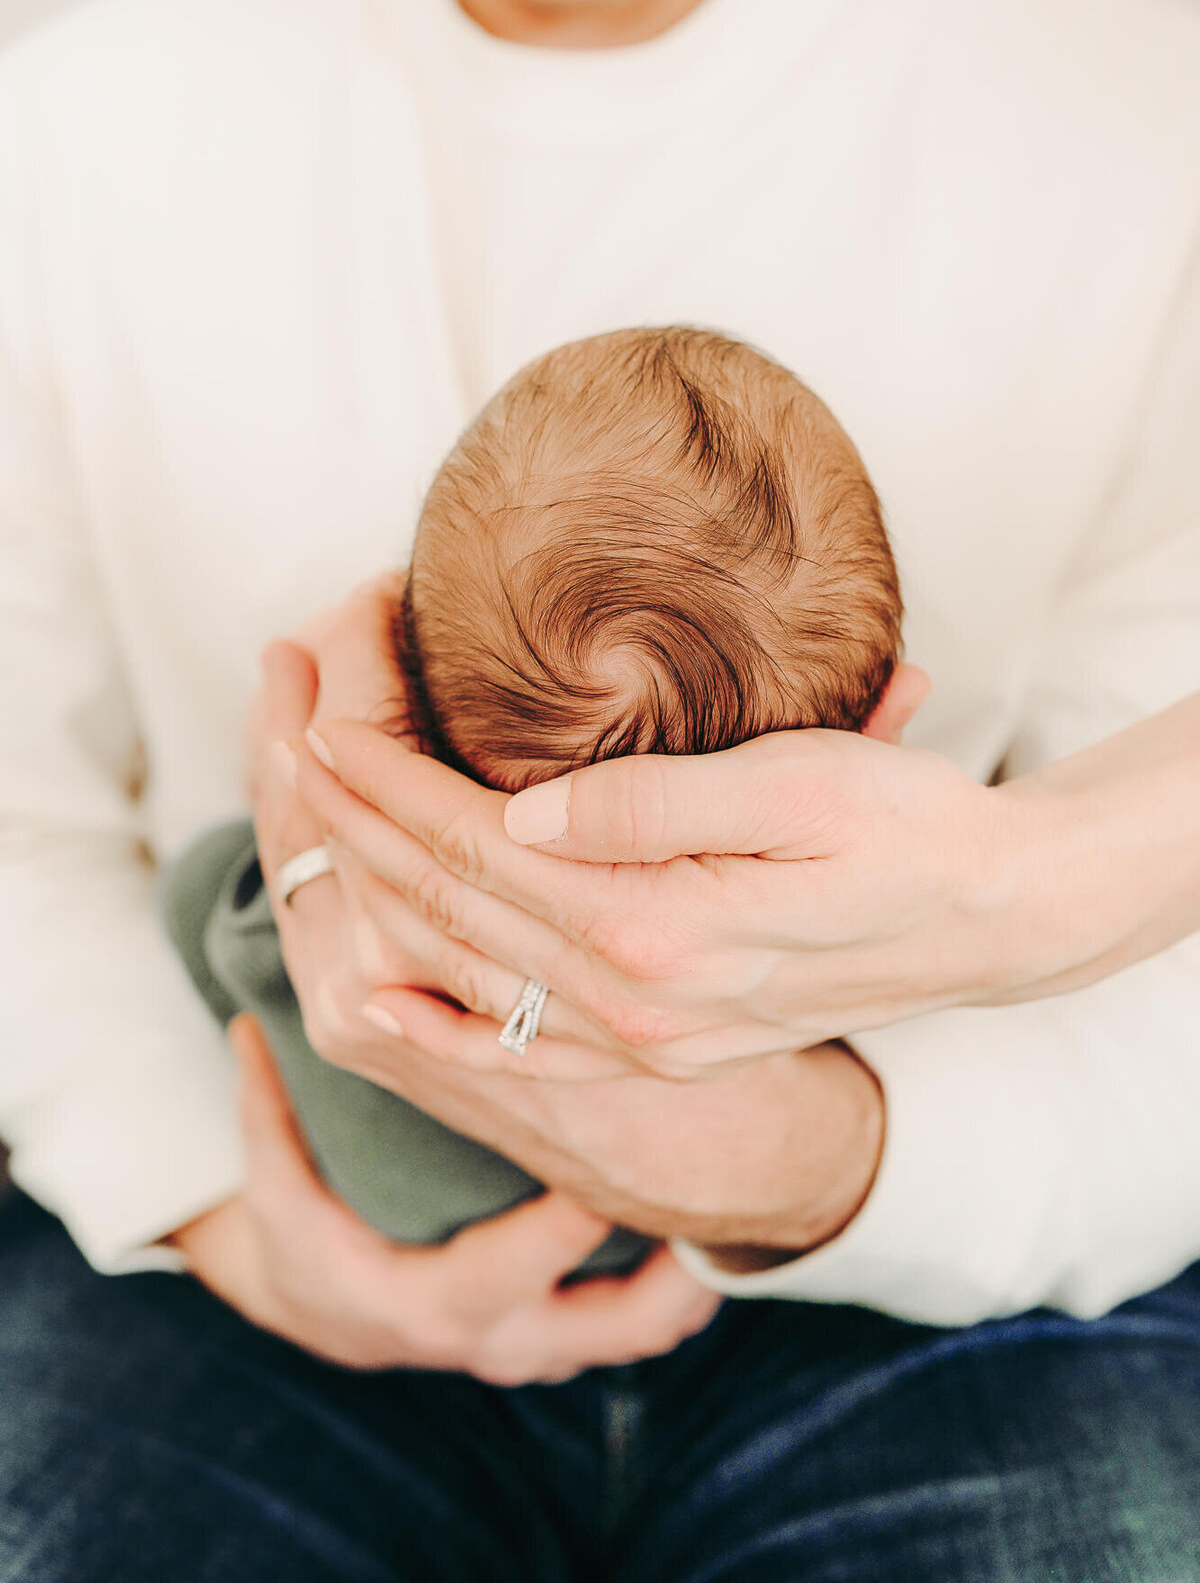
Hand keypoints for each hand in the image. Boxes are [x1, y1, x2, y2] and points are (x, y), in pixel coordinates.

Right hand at [169, 1016, 717, 1377]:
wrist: (319, 1312)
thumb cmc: (303, 1242)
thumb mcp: (275, 1185)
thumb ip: (267, 1112)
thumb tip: (248, 1026)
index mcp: (437, 1305)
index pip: (518, 1264)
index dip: (570, 1215)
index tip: (615, 1159)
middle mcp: (502, 1340)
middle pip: (614, 1326)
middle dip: (674, 1265)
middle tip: (722, 1191)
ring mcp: (540, 1347)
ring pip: (642, 1333)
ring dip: (693, 1274)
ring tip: (743, 1197)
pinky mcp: (562, 1333)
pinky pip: (637, 1324)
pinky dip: (676, 1281)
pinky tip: (709, 1216)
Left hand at [285, 711, 1018, 1076]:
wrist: (992, 918)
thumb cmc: (908, 827)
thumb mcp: (799, 785)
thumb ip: (652, 807)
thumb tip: (523, 811)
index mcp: (662, 929)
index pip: (481, 848)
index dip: (394, 783)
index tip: (327, 718)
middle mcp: (639, 1006)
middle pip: (457, 910)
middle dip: (363, 827)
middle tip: (292, 750)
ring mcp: (648, 1040)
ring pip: (471, 973)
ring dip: (383, 898)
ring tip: (316, 830)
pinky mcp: (663, 1047)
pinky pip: (520, 1043)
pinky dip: (438, 1018)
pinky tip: (380, 997)